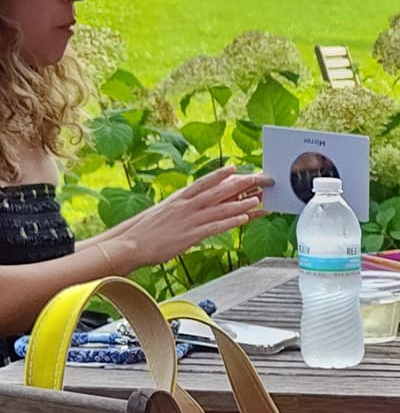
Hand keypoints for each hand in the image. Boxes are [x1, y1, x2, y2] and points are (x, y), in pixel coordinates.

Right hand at [107, 165, 270, 267]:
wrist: (130, 244)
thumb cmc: (146, 231)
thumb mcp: (164, 212)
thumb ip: (180, 207)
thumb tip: (193, 204)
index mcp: (178, 199)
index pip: (202, 183)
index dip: (219, 174)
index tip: (234, 168)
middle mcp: (185, 206)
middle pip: (217, 192)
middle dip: (238, 185)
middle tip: (256, 179)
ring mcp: (189, 220)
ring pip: (220, 208)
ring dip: (240, 204)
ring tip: (256, 199)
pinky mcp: (191, 235)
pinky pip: (215, 227)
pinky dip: (231, 222)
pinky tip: (244, 219)